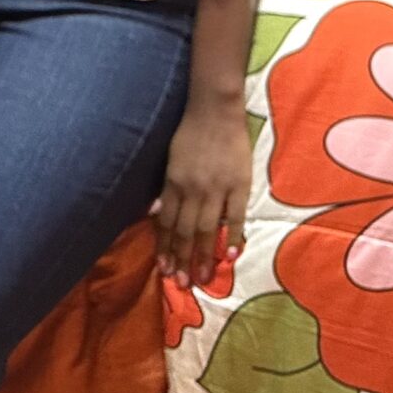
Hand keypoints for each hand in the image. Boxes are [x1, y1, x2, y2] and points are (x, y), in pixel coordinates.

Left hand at [150, 96, 251, 286]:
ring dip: (203, 256)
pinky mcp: (239, 184)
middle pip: (186, 231)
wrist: (215, 109)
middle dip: (182, 259)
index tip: (165, 269)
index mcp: (173, 182)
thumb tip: (154, 212)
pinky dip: (232, 236)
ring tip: (202, 279)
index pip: (168, 223)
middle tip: (181, 284)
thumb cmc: (190, 133)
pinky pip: (235, 216)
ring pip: (207, 229)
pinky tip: (230, 256)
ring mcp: (216, 188)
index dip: (166, 247)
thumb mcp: (170, 159)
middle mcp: (192, 189)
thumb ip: (166, 188)